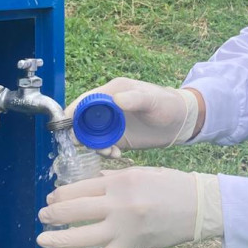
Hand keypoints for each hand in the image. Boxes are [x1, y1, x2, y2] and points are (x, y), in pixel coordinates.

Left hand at [37, 167, 222, 247]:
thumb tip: (90, 182)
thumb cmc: (170, 185)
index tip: (53, 198)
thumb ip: (113, 178)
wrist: (198, 206)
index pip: (79, 188)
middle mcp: (117, 204)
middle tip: (43, 215)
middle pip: (75, 209)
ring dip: (58, 237)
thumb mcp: (139, 172)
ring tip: (42, 238)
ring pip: (82, 235)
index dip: (61, 194)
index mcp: (119, 181)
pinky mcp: (131, 246)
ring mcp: (123, 227)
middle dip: (54, 213)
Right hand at [66, 79, 201, 155]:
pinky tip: (116, 155)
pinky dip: (104, 151)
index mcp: (112, 92)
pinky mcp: (117, 137)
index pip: (85, 100)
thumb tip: (116, 99)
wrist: (180, 122)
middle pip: (82, 119)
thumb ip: (135, 99)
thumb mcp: (152, 101)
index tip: (66, 125)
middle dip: (81, 133)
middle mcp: (108, 107)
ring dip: (94, 145)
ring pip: (90, 135)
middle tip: (89, 145)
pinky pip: (102, 146)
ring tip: (109, 152)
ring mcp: (111, 123)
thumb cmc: (167, 104)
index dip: (73, 111)